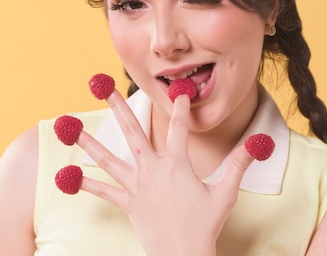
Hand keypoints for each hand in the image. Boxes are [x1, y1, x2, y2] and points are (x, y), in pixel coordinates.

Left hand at [75, 89, 255, 255]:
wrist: (184, 255)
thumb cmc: (206, 225)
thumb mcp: (225, 193)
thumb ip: (238, 165)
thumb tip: (258, 144)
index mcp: (177, 164)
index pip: (178, 127)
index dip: (180, 108)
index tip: (179, 91)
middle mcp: (152, 170)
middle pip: (132, 131)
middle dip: (118, 107)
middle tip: (104, 87)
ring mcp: (136, 186)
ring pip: (108, 158)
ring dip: (89, 141)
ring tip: (71, 127)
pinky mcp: (128, 203)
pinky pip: (103, 192)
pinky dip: (87, 184)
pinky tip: (69, 176)